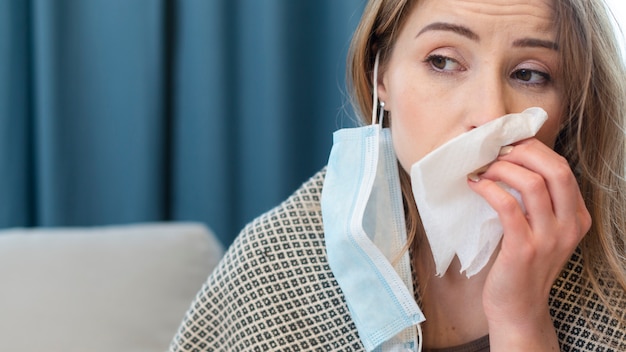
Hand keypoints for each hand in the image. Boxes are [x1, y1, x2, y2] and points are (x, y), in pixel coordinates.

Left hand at [467, 138, 591, 349]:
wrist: (518, 307)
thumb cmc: (523, 265)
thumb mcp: (543, 231)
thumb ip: (539, 203)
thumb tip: (512, 161)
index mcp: (577, 218)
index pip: (563, 169)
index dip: (535, 150)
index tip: (509, 145)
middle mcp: (569, 226)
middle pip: (555, 169)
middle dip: (523, 152)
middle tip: (496, 152)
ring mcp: (549, 239)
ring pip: (531, 183)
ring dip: (502, 169)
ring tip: (483, 169)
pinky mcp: (523, 249)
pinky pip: (507, 206)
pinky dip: (489, 189)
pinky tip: (476, 185)